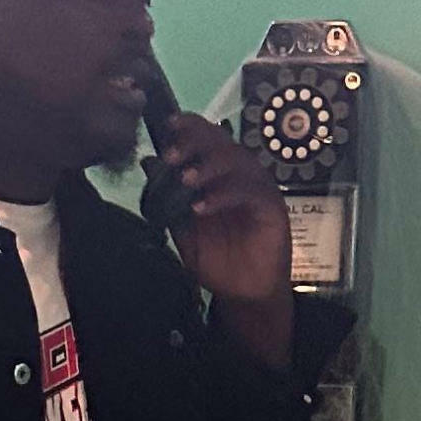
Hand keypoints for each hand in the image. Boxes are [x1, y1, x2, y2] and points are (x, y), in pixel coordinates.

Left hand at [146, 110, 295, 361]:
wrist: (243, 294)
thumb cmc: (217, 260)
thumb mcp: (183, 228)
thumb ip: (168, 197)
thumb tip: (148, 162)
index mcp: (221, 173)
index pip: (208, 137)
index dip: (191, 126)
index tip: (169, 125)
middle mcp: (241, 175)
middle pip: (222, 143)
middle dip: (195, 144)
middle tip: (172, 157)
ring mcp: (258, 189)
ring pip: (237, 162)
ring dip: (208, 167)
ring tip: (185, 180)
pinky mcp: (272, 207)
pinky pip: (249, 192)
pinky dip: (223, 195)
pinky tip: (201, 207)